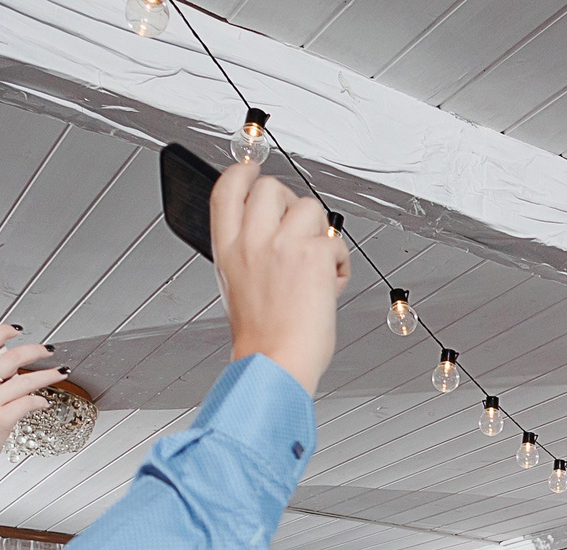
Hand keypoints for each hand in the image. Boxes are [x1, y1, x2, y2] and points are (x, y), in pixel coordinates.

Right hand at [0, 322, 67, 487]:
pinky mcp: (2, 419)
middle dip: (34, 350)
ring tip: (60, 371)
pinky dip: (40, 401)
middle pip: (10, 357)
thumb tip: (8, 368)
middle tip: (48, 350)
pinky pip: (29, 402)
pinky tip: (44, 402)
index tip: (16, 329)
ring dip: (48, 374)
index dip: (0, 332)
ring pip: (26, 380)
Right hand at [211, 157, 347, 394]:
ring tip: (314, 267)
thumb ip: (248, 249)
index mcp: (226, 248)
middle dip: (291, 204)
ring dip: (319, 233)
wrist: (275, 363)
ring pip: (309, 207)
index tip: (254, 169)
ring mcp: (282, 244)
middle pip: (271, 186)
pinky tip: (329, 285)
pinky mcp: (312, 254)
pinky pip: (335, 241)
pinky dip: (340, 263)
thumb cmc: (262, 335)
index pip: (228, 188)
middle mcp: (250, 240)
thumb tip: (271, 227)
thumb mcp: (236, 283)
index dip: (243, 171)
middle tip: (298, 232)